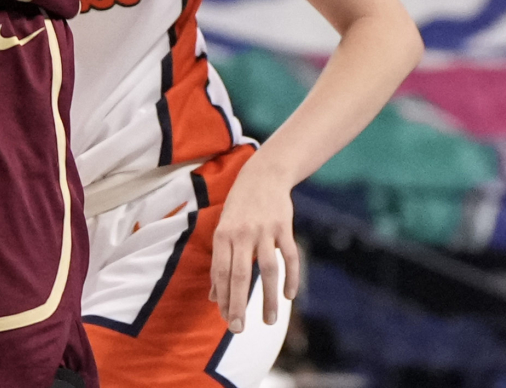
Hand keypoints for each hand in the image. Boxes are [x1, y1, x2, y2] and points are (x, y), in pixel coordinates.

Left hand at [209, 165, 298, 331]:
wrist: (262, 176)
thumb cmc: (239, 209)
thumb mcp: (223, 230)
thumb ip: (220, 263)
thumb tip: (214, 297)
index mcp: (223, 235)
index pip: (221, 272)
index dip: (223, 297)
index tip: (226, 320)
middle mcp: (241, 234)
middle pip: (240, 274)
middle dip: (238, 304)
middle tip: (238, 329)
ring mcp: (264, 231)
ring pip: (268, 270)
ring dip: (268, 298)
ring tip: (270, 321)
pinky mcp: (284, 228)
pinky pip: (289, 257)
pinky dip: (291, 278)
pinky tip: (290, 296)